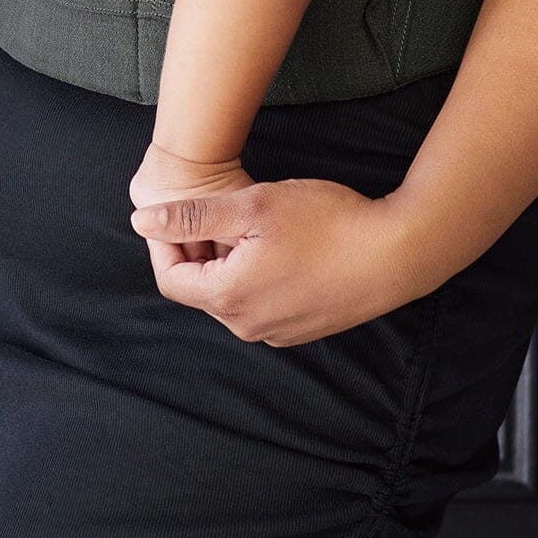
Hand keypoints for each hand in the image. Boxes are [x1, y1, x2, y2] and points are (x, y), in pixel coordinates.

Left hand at [129, 179, 425, 345]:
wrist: (397, 254)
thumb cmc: (326, 223)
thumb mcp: (252, 205)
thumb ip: (194, 217)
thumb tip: (140, 222)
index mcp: (229, 298)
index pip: (171, 278)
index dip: (166, 242)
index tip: (178, 209)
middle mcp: (248, 326)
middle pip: (201, 288)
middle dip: (198, 250)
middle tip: (217, 208)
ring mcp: (278, 333)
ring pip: (232, 295)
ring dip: (228, 262)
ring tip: (252, 221)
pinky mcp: (302, 329)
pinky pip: (261, 304)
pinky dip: (255, 275)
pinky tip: (281, 243)